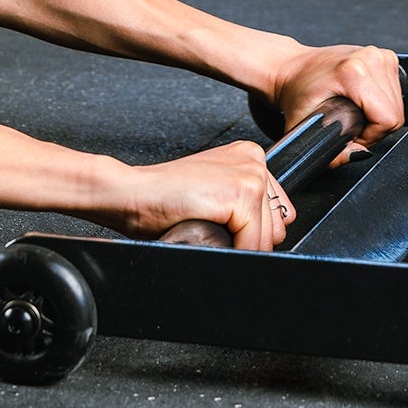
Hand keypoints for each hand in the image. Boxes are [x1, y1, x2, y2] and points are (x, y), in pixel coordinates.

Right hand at [107, 141, 295, 250]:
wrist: (130, 193)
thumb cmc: (161, 197)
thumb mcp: (211, 192)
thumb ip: (241, 203)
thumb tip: (268, 235)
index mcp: (248, 156)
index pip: (277, 211)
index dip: (252, 230)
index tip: (225, 226)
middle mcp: (254, 160)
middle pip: (277, 225)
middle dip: (248, 238)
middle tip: (213, 227)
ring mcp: (250, 175)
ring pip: (268, 238)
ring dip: (239, 246)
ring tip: (208, 228)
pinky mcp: (242, 194)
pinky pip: (254, 243)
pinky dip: (234, 251)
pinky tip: (210, 236)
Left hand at [269, 44, 404, 161]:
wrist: (291, 68)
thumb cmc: (295, 92)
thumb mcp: (304, 127)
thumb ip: (331, 151)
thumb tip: (358, 156)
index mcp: (353, 72)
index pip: (387, 119)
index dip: (371, 136)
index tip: (351, 136)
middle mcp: (370, 59)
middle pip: (395, 113)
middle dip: (375, 129)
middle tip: (350, 126)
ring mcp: (379, 55)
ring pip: (398, 103)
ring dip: (380, 116)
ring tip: (355, 113)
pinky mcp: (385, 56)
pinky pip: (396, 90)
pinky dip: (383, 102)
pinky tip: (363, 101)